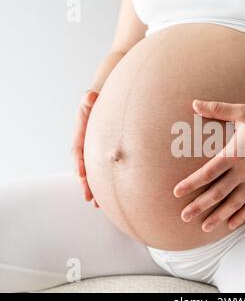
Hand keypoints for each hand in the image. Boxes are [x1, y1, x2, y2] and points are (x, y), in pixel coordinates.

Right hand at [72, 90, 99, 207]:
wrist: (103, 105)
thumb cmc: (95, 102)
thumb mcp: (90, 99)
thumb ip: (88, 99)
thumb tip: (90, 95)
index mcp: (80, 137)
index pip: (78, 152)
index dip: (79, 164)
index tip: (81, 175)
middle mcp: (85, 148)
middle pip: (84, 168)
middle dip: (86, 184)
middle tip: (89, 198)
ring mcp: (94, 154)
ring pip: (93, 174)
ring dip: (95, 189)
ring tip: (98, 205)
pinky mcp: (103, 157)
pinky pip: (103, 172)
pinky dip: (105, 185)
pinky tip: (110, 198)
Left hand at [174, 99, 244, 231]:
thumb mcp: (243, 111)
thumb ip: (217, 109)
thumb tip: (194, 103)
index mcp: (236, 153)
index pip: (208, 172)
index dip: (192, 184)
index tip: (177, 193)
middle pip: (218, 192)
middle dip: (200, 205)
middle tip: (184, 216)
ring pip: (235, 203)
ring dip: (218, 216)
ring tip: (204, 227)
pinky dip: (242, 216)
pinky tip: (231, 224)